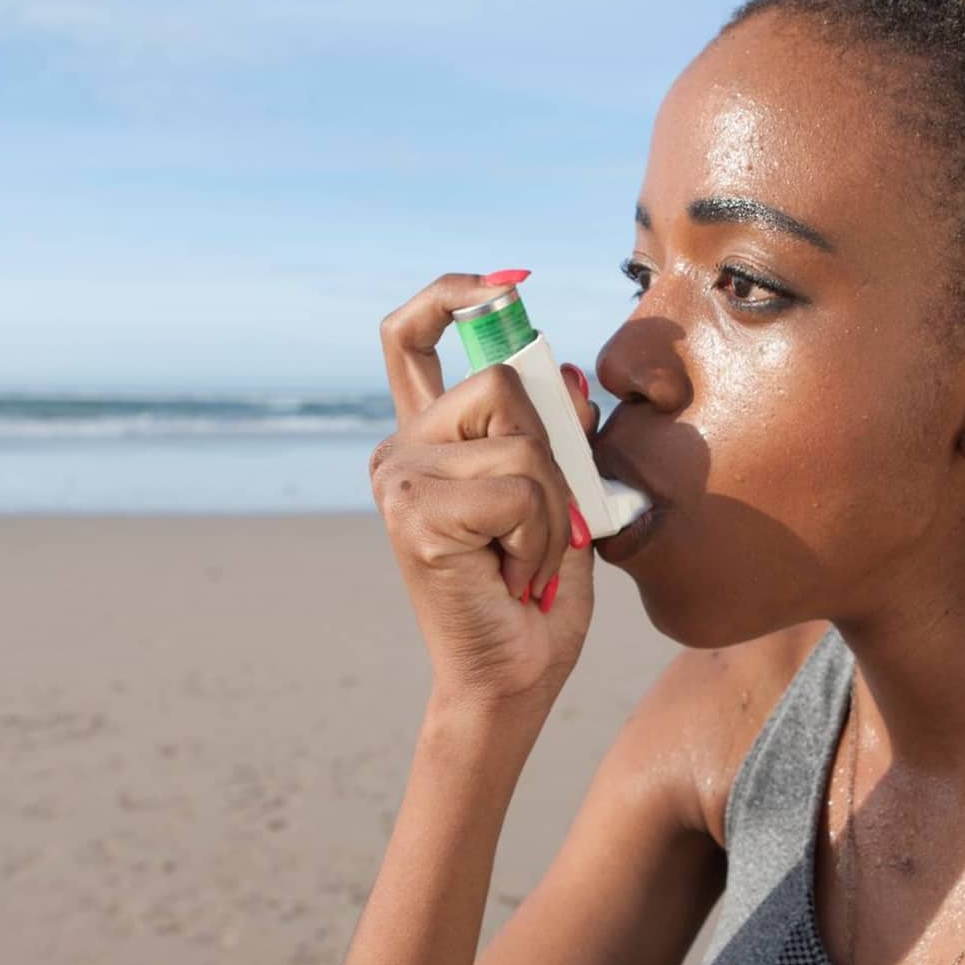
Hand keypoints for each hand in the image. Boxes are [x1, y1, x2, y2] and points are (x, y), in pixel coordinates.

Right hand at [369, 272, 599, 708]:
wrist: (513, 679)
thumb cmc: (537, 596)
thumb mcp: (562, 497)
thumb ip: (558, 434)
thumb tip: (565, 368)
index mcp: (428, 441)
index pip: (413, 337)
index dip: (453, 294)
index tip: (506, 286)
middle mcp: (400, 452)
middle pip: (502, 383)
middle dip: (553, 453)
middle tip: (543, 525)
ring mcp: (399, 480)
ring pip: (520, 440)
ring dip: (552, 508)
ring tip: (526, 560)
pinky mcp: (416, 514)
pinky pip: (519, 489)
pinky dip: (541, 536)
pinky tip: (515, 576)